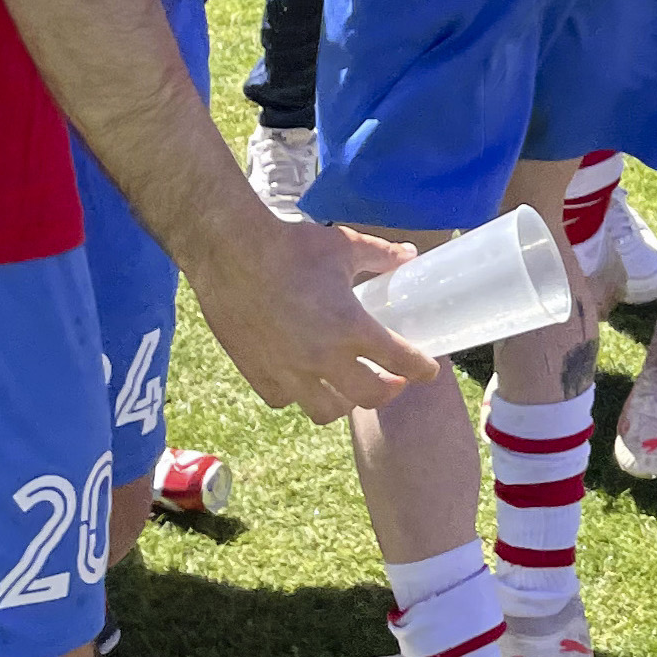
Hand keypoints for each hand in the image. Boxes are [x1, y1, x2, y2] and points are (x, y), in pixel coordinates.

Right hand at [183, 216, 438, 423]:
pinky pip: (285, 400)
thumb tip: (410, 255)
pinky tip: (302, 379)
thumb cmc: (290, 246)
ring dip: (344, 401)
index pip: (400, 361)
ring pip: (326, 410)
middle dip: (389, 391)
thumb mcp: (345, 246)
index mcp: (350, 327)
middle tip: (393, 379)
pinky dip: (298, 395)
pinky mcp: (257, 373)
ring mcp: (287, 371)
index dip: (421, 368)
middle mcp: (322, 358)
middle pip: (370, 397)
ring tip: (348, 385)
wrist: (229, 252)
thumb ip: (382, 256)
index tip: (428, 370)